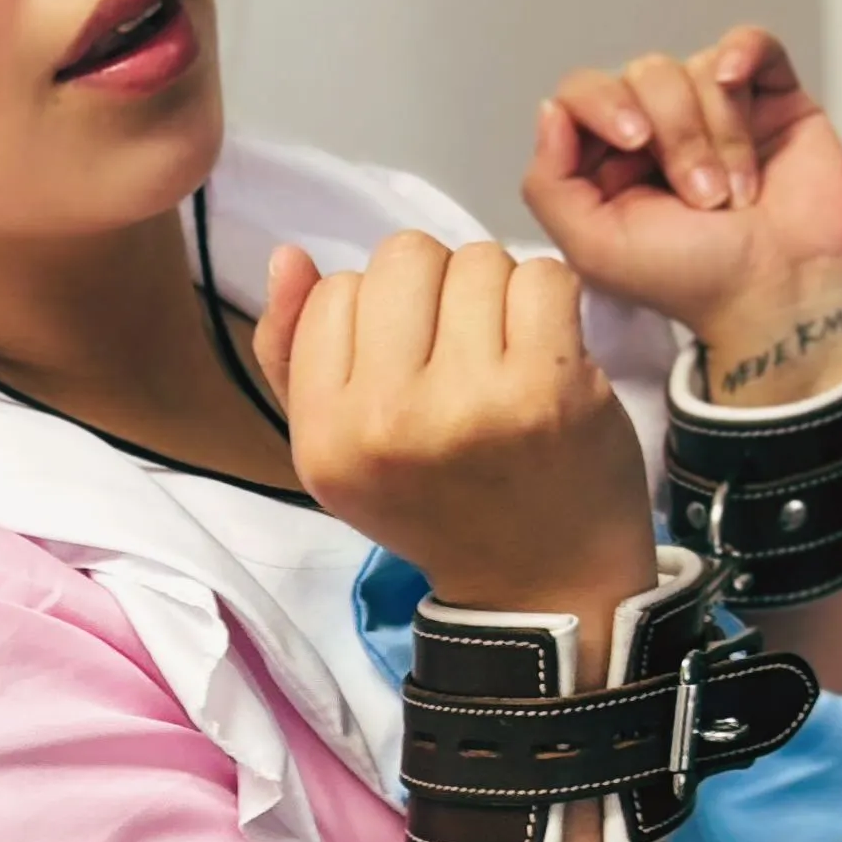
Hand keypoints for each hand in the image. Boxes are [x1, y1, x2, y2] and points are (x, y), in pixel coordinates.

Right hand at [252, 232, 652, 638]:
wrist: (540, 585)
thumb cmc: (436, 506)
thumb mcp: (340, 450)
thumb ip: (295, 356)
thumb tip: (290, 256)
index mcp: (326, 436)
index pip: (335, 291)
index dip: (376, 312)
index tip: (406, 363)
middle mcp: (387, 419)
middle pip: (404, 258)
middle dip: (436, 286)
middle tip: (459, 347)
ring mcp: (471, 400)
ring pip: (478, 259)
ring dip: (496, 292)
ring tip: (503, 352)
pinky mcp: (547, 386)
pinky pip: (543, 276)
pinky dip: (551, 302)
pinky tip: (546, 350)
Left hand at [519, 26, 841, 365]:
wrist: (786, 291)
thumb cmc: (695, 281)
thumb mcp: (594, 248)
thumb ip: (549, 184)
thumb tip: (552, 111)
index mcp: (608, 166)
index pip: (584, 95)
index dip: (604, 105)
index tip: (635, 143)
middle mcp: (658, 134)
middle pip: (644, 75)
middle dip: (675, 135)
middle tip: (702, 198)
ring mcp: (717, 113)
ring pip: (697, 69)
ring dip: (720, 134)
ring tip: (737, 194)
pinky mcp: (773, 100)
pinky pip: (751, 43)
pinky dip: (744, 52)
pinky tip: (738, 80)